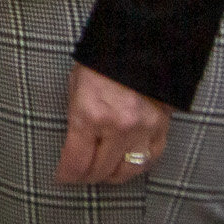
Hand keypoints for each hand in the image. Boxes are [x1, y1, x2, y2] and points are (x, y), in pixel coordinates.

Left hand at [58, 62, 173, 185]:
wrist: (139, 45)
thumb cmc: (100, 63)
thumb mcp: (75, 86)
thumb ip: (75, 117)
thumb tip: (73, 145)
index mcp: (89, 115)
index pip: (76, 161)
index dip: (67, 174)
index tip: (62, 177)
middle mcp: (117, 128)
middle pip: (100, 171)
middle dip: (86, 177)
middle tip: (79, 176)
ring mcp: (142, 130)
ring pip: (127, 172)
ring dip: (111, 176)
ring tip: (101, 173)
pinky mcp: (161, 129)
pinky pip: (149, 160)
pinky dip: (136, 166)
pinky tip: (125, 164)